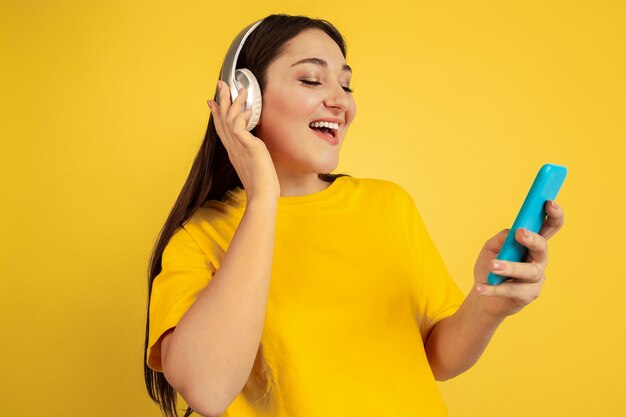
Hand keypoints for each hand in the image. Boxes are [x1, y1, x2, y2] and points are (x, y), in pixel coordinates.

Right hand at [207, 80, 279, 201]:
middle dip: (221, 100)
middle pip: (222, 119)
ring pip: (229, 119)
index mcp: (234, 151)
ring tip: (241, 89)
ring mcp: (239, 147)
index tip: (213, 100)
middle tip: (221, 83)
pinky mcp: (249, 148)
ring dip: (233, 102)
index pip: (222, 128)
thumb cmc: (261, 185)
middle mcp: (233, 147)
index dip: (217, 113)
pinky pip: (239, 127)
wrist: (262, 197)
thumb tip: (254, 146)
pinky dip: (241, 116)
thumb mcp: (254, 164)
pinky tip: (248, 110)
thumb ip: (251, 153)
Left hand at [472, 200, 564, 318]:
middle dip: (533, 239)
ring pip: (528, 271)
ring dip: (510, 267)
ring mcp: (536, 279)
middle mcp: (538, 260)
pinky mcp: (528, 295)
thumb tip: (512, 233)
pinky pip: (511, 290)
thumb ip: (503, 238)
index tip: (549, 203)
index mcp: (532, 244)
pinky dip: (493, 289)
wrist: (484, 296)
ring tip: (493, 266)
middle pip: (543, 248)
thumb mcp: (492, 248)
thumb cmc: (490, 268)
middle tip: (520, 233)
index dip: (554, 214)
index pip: (549, 227)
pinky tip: (480, 287)